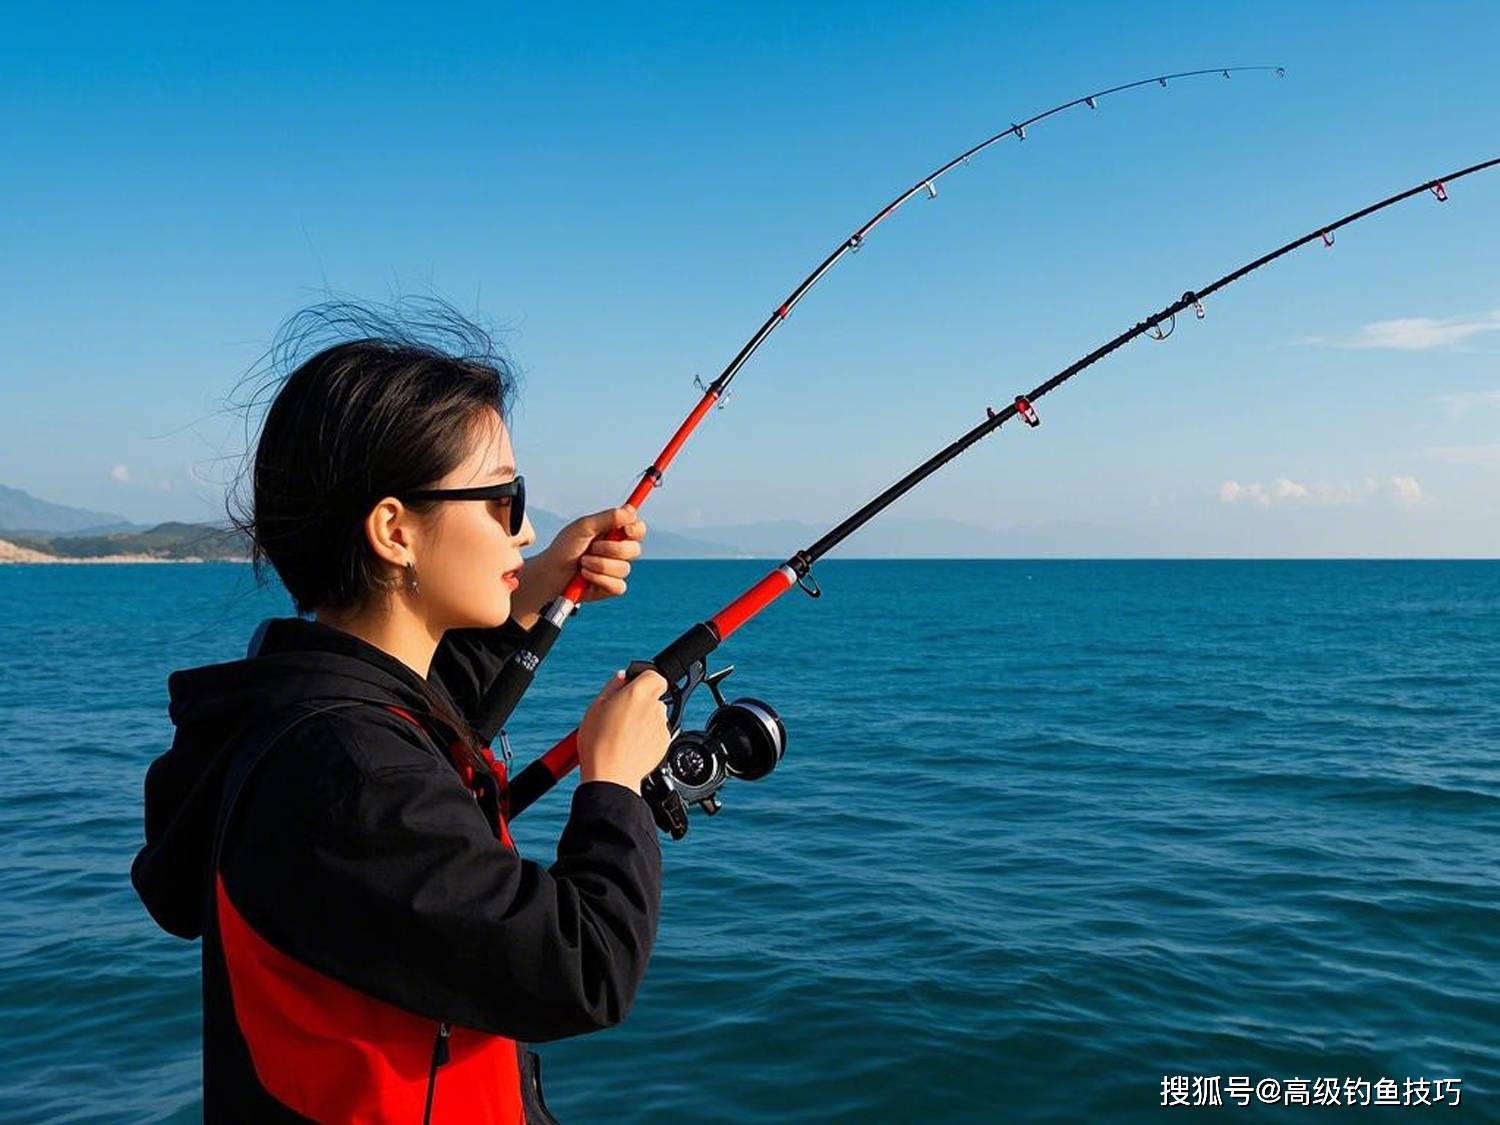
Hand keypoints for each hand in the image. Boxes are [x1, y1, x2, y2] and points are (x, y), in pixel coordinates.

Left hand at [509, 505, 646, 626]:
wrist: (550, 574)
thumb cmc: (565, 548)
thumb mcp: (583, 527)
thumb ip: (608, 518)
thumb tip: (630, 511)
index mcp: (614, 533)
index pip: (638, 529)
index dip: (636, 529)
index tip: (625, 529)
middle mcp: (618, 552)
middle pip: (634, 549)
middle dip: (612, 549)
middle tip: (593, 547)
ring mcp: (615, 570)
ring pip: (624, 568)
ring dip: (600, 565)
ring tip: (583, 563)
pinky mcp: (611, 588)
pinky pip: (618, 585)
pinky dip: (599, 579)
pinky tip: (585, 577)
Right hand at [577, 669, 670, 793]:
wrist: (611, 776)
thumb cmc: (599, 743)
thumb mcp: (596, 706)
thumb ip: (613, 686)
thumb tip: (623, 677)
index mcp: (638, 692)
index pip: (655, 674)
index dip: (643, 679)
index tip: (633, 687)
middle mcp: (654, 707)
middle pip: (654, 696)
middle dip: (641, 701)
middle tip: (621, 713)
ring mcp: (661, 726)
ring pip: (655, 715)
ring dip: (644, 720)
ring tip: (623, 733)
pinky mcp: (665, 743)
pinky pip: (657, 733)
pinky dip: (648, 736)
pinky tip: (631, 744)